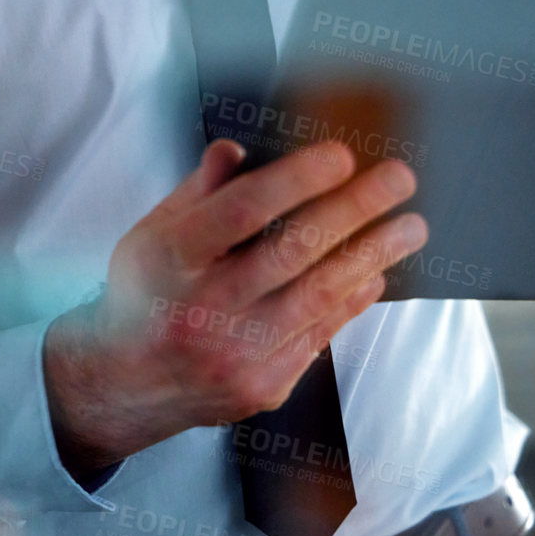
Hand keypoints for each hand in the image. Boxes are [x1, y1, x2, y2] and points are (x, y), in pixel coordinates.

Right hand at [43, 139, 426, 474]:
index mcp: (172, 259)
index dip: (296, 180)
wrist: (122, 382)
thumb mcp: (153, 232)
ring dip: (373, 255)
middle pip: (292, 251)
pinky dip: (352, 301)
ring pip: (318, 296)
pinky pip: (319, 336)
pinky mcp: (262, 386)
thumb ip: (199, 192)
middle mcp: (204, 308)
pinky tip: (377, 272)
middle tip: (399, 179)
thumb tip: (237, 149)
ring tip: (412, 227)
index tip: (342, 154)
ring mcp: (236, 354)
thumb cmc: (144, 291)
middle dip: (355, 209)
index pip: (243, 211)